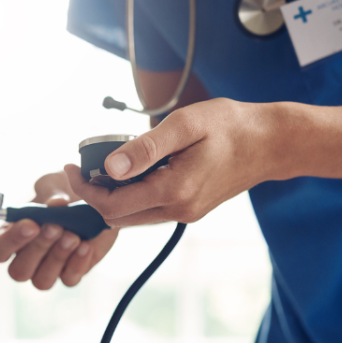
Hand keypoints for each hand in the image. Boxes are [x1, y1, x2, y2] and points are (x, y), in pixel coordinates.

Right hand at [0, 171, 118, 288]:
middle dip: (38, 249)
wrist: (92, 204)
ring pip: (42, 281)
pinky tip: (86, 246)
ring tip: (73, 236)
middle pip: (19, 271)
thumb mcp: (54, 186)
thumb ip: (51, 194)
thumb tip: (56, 204)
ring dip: (57, 258)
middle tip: (56, 227)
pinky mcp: (70, 275)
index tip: (31, 224)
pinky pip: (69, 280)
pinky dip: (77, 264)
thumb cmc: (63, 194)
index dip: (11, 241)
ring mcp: (47, 271)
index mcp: (10, 237)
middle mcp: (25, 259)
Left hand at [64, 98, 275, 227]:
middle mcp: (179, 210)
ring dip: (113, 198)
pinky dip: (133, 197)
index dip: (85, 190)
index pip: (113, 206)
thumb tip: (110, 167)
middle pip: (119, 218)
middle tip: (81, 168)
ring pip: (134, 218)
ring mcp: (186, 213)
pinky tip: (131, 173)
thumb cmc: (231, 126)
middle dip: (95, 196)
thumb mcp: (185, 125)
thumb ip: (146, 147)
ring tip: (102, 169)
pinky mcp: (191, 210)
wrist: (270, 143)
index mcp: (175, 191)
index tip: (71, 167)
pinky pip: (151, 211)